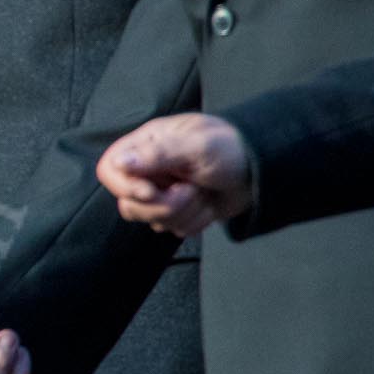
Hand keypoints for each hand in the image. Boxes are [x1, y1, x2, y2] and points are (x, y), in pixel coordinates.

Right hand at [98, 113, 251, 237]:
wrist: (262, 172)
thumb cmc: (231, 149)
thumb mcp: (196, 146)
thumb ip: (157, 154)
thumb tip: (120, 162)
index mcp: (146, 145)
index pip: (110, 169)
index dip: (124, 186)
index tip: (151, 191)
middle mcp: (149, 169)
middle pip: (128, 202)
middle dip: (162, 205)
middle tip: (190, 192)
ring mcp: (162, 192)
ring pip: (150, 220)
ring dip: (182, 213)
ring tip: (202, 194)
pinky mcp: (177, 211)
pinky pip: (172, 229)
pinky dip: (194, 221)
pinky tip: (207, 204)